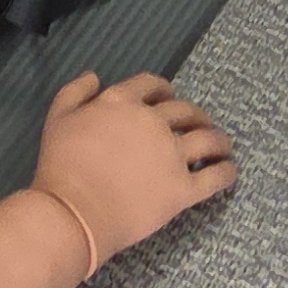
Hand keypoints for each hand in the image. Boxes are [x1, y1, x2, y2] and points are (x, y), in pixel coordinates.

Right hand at [30, 69, 235, 270]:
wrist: (75, 212)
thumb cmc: (61, 166)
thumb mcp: (57, 118)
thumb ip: (75, 92)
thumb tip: (94, 75)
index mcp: (123, 102)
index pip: (152, 85)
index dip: (164, 89)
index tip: (169, 97)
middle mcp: (153, 122)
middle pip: (185, 111)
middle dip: (195, 115)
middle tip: (198, 123)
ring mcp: (172, 155)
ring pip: (208, 139)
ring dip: (219, 139)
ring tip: (222, 145)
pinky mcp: (183, 189)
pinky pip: (215, 176)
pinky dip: (226, 172)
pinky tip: (229, 171)